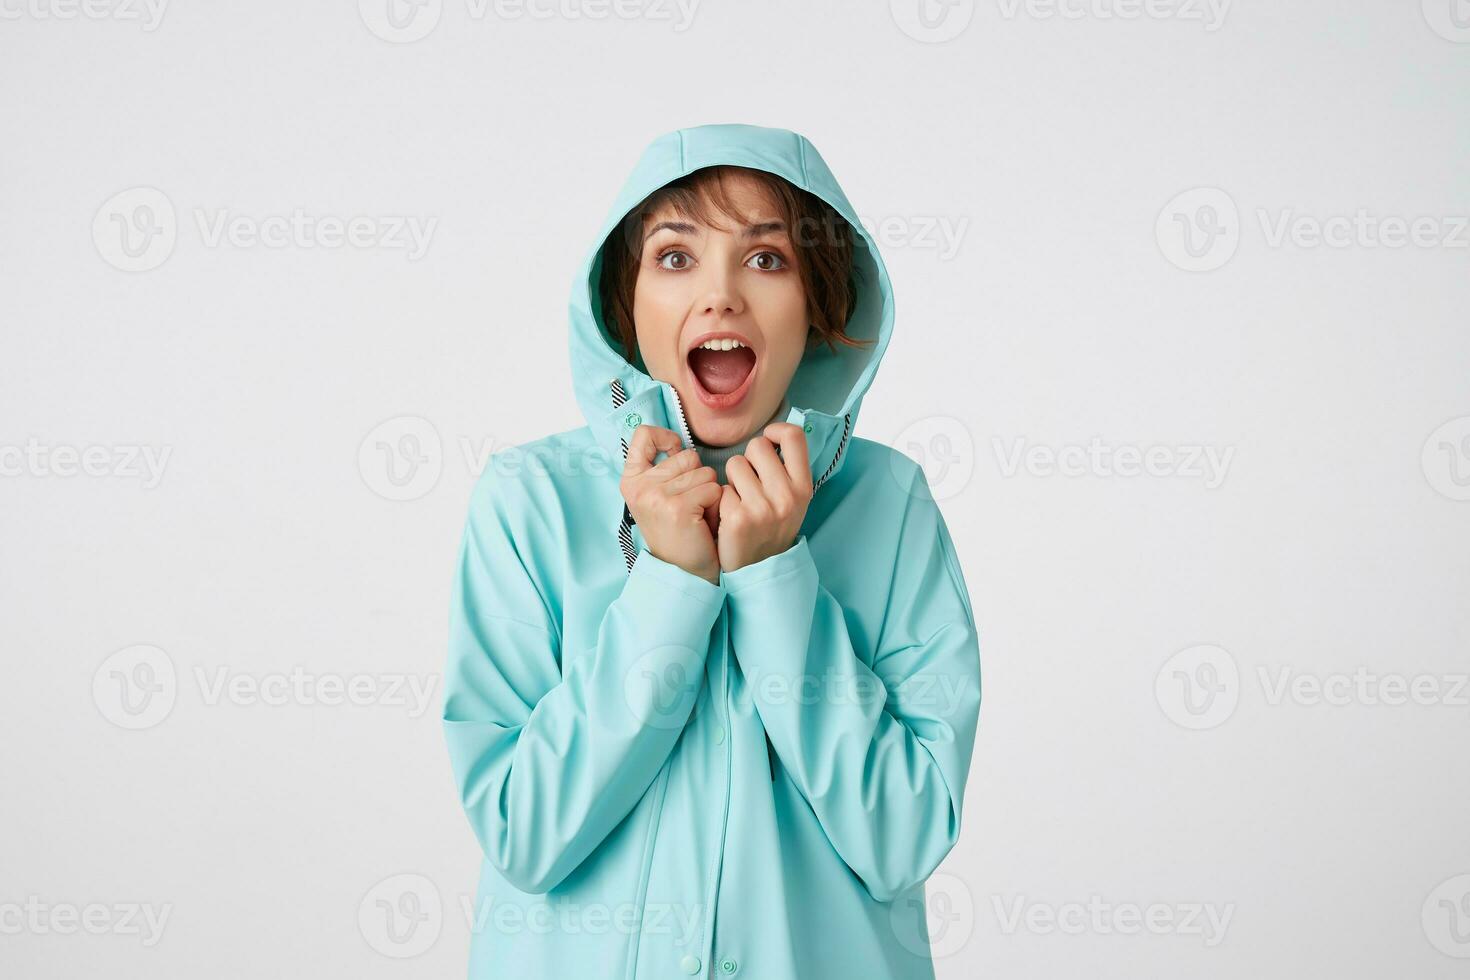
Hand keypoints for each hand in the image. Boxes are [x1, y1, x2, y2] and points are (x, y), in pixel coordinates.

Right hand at [620, 425, 721, 584]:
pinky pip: (713, 489)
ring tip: (696, 516)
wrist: (683, 572)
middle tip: (688, 507)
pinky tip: (703, 524)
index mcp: (631, 480)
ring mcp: (656, 496)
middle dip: (698, 478)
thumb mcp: (658, 497)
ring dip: (709, 494)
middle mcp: (639, 486)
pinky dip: (715, 506)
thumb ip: (663, 469)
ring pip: (705, 472)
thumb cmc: (678, 532)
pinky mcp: (677, 508)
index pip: (644, 434)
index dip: (666, 438)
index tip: (675, 454)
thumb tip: (678, 441)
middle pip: (688, 455)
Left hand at [717, 422, 813, 573]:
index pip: (794, 436)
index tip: (768, 440)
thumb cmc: (772, 528)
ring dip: (732, 479)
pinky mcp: (738, 519)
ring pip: (735, 464)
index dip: (776, 430)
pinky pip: (721, 488)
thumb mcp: (793, 500)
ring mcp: (763, 508)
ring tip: (740, 500)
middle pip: (758, 446)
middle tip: (750, 482)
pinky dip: (721, 500)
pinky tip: (729, 516)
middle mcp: (787, 496)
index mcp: (803, 487)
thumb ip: (787, 470)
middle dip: (748, 459)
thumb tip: (774, 433)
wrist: (759, 570)